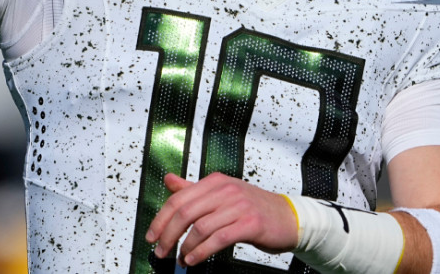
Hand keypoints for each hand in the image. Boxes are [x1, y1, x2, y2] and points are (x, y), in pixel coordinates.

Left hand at [146, 172, 298, 266]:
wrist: (288, 217)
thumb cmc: (254, 208)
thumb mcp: (222, 193)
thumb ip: (193, 189)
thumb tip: (169, 180)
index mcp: (215, 182)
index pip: (178, 198)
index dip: (161, 218)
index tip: (151, 235)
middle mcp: (225, 190)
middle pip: (185, 212)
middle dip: (168, 235)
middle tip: (160, 251)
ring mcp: (238, 206)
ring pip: (200, 228)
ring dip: (185, 248)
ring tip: (181, 259)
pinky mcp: (250, 224)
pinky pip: (218, 239)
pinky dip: (201, 252)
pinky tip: (194, 259)